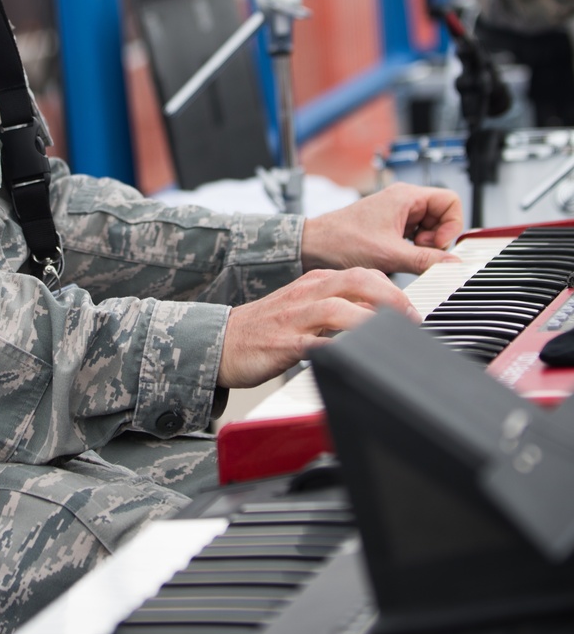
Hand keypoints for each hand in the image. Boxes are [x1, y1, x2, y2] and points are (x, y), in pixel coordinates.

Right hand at [217, 265, 420, 387]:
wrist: (220, 341)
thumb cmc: (265, 329)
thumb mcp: (304, 309)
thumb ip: (337, 310)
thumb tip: (377, 319)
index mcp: (315, 283)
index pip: (363, 274)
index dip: (393, 289)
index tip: (413, 310)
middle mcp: (308, 293)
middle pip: (358, 281)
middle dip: (392, 297)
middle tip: (413, 320)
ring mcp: (296, 317)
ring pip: (339, 307)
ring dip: (371, 321)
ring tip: (393, 337)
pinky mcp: (284, 343)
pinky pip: (317, 343)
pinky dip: (341, 349)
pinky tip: (358, 360)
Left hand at [300, 182, 462, 276]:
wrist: (313, 246)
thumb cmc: (342, 241)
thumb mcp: (390, 254)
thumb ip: (425, 260)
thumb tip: (452, 266)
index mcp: (406, 196)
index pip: (450, 201)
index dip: (451, 224)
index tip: (438, 245)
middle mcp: (403, 201)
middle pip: (441, 216)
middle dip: (437, 238)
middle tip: (421, 254)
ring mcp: (397, 214)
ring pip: (429, 228)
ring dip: (424, 246)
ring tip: (406, 256)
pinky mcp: (390, 227)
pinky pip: (414, 236)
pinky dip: (413, 249)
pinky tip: (399, 258)